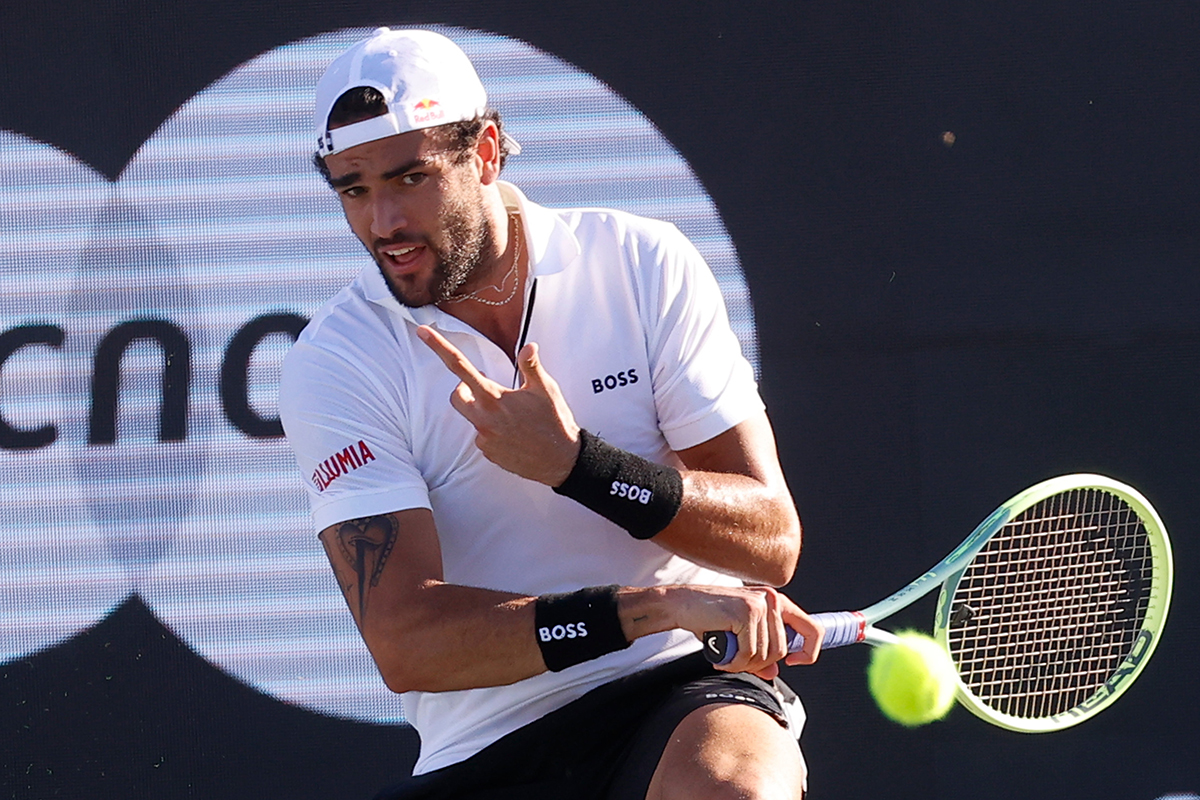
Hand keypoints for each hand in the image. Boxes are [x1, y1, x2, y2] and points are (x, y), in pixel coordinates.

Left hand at [417, 325, 580, 485]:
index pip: (460, 367)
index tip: (422, 332)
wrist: (563, 461)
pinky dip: (494, 432)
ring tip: (514, 417)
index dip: (440, 347)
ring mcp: (485, 440)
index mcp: (494, 398)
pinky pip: (484, 438)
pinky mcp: (490, 454)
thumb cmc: (555, 422)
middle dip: (464, 390)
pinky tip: (516, 435)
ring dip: (485, 413)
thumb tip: (528, 346)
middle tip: (487, 389)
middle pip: (456, 398)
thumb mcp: (546, 389)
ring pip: (473, 419)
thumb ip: (531, 366)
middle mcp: (484, 419)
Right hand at [670, 585, 823, 678]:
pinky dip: (734, 663)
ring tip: (728, 659)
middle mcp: (772, 599)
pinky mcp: (746, 612)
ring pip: (766, 654)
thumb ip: (762, 651)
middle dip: (759, 664)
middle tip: (739, 662)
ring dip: (744, 665)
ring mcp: (760, 604)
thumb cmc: (710, 617)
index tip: (794, 663)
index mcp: (777, 601)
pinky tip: (722, 658)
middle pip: (782, 650)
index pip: (813, 629)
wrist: (682, 604)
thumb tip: (774, 671)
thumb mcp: (742, 634)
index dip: (809, 651)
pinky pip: (749, 653)